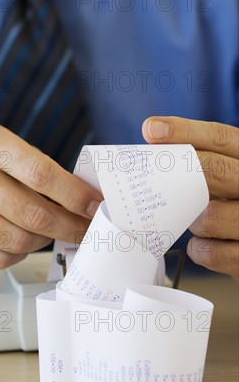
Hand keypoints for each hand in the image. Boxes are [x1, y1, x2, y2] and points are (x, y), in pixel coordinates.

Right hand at [0, 124, 101, 268]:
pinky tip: (23, 241)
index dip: (74, 195)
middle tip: (86, 229)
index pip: (41, 174)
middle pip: (33, 215)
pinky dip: (20, 253)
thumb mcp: (0, 142)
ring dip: (45, 241)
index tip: (94, 206)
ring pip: (19, 241)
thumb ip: (36, 166)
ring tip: (53, 231)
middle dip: (70, 227)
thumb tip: (82, 200)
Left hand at [142, 116, 238, 276]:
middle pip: (218, 170)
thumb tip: (150, 144)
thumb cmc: (232, 210)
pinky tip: (204, 245)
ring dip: (193, 222)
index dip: (184, 131)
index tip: (151, 129)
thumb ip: (198, 165)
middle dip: (182, 172)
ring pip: (210, 216)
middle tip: (156, 177)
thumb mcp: (224, 181)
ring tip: (197, 223)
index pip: (220, 138)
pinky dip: (200, 250)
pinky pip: (212, 252)